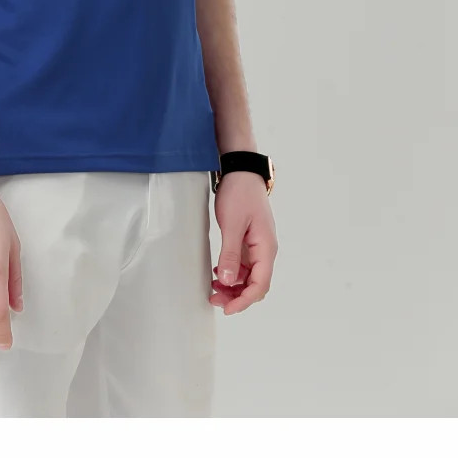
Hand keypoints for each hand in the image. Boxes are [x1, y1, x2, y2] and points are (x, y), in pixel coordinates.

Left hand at [209, 170, 277, 314]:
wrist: (242, 171)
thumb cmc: (240, 193)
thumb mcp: (232, 224)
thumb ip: (230, 253)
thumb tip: (227, 280)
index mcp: (266, 248)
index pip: (260, 285)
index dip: (244, 301)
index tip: (227, 309)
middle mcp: (265, 250)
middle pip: (255, 284)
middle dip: (237, 296)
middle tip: (214, 297)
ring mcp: (258, 246)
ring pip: (249, 277)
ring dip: (233, 285)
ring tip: (213, 286)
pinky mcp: (249, 241)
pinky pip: (244, 265)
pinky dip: (232, 272)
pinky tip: (218, 272)